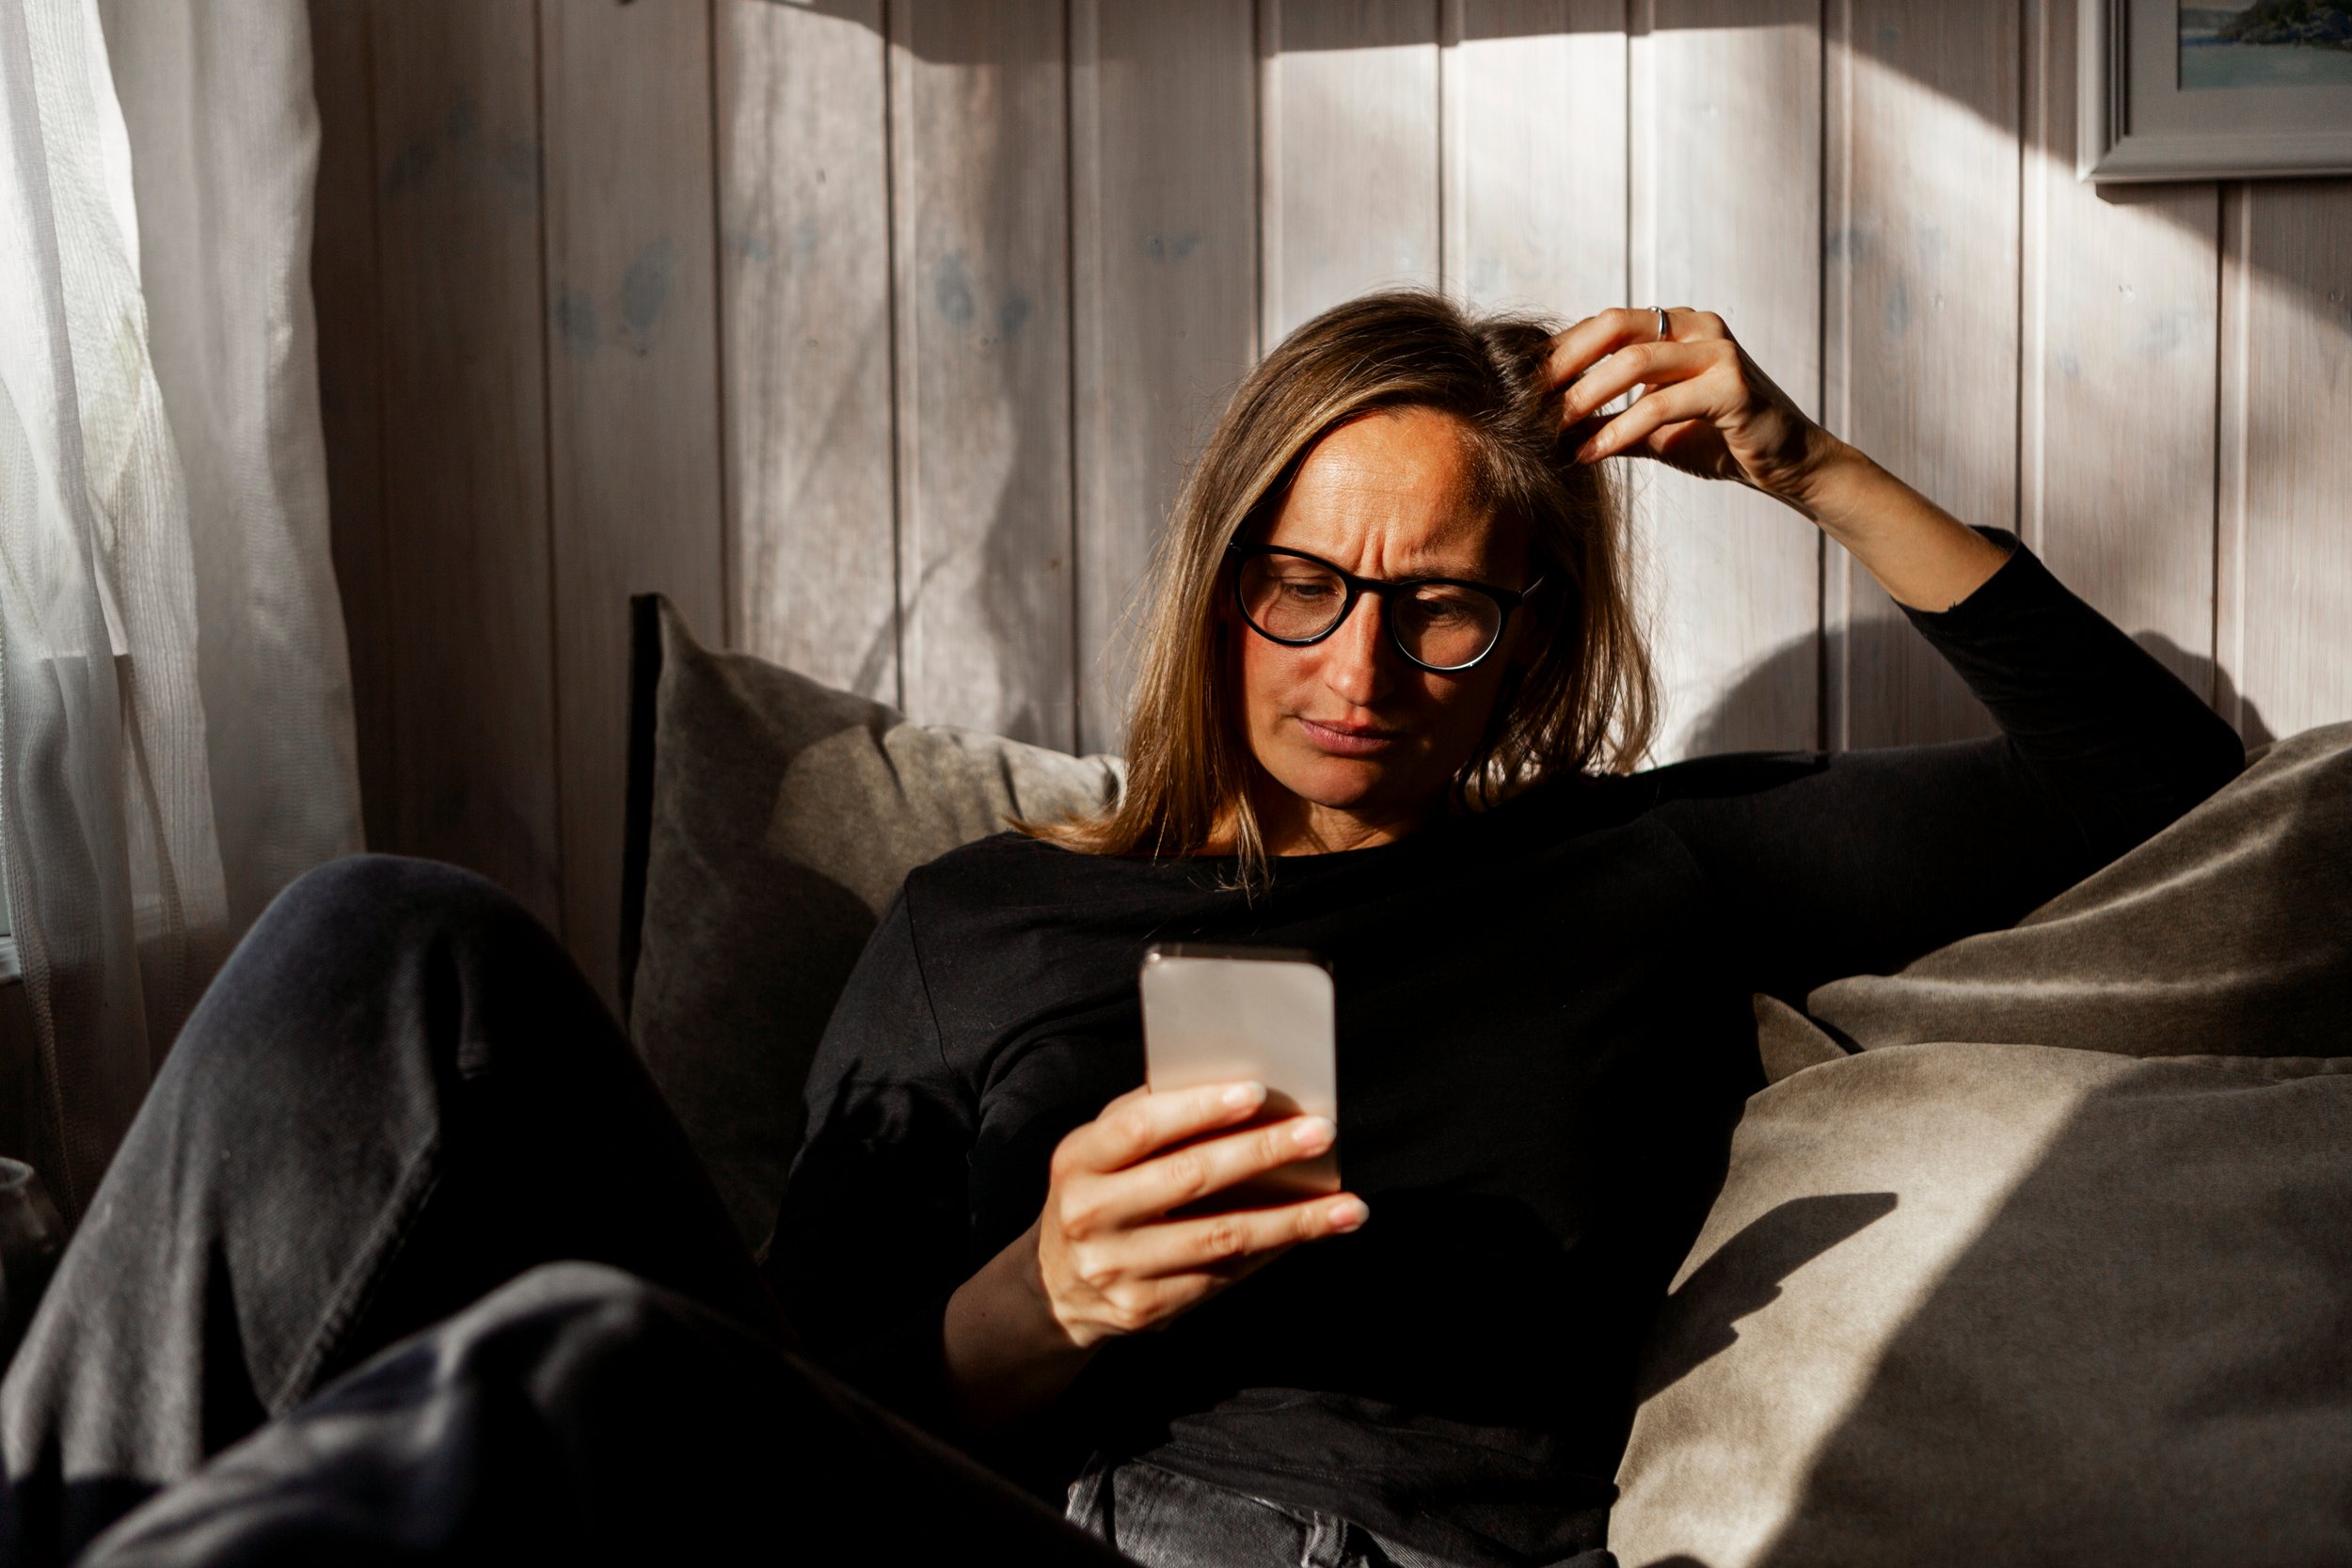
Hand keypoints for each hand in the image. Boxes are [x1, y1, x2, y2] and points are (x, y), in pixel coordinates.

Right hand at [1034, 1080, 1367, 1348]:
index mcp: (1078, 1161)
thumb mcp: (1100, 1151)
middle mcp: (1091, 1215)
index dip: (1198, 1108)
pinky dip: (1273, 1250)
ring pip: (1220, 1238)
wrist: (1056, 1287)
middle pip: (1189, 1179)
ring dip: (1292, 1220)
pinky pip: (1223, 1275)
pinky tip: (1312, 1233)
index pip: (1139, 1127)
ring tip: (1348, 1205)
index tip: (1257, 1091)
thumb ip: (1150, 1119)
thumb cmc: (1099, 1192)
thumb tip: (1240, 1090)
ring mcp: (1117, 1268)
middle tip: (1321, 1133)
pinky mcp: (1146, 1309)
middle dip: (1263, 1152)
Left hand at [1546, 307, 1840, 508]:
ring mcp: (1718, 351)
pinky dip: (1619, 429)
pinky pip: (1661, 403)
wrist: (1787, 464)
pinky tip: (1592, 453)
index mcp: (1678, 326)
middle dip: (1566, 363)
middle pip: (1615, 327)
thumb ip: (1609, 419)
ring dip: (1585, 397)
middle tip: (1527, 400)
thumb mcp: (1654, 427)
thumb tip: (1550, 427)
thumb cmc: (1719, 441)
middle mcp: (1698, 326)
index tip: (1522, 385)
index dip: (1562, 351)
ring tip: (1552, 430)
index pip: (1607, 324)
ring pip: (1633, 362)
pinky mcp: (1732, 386)